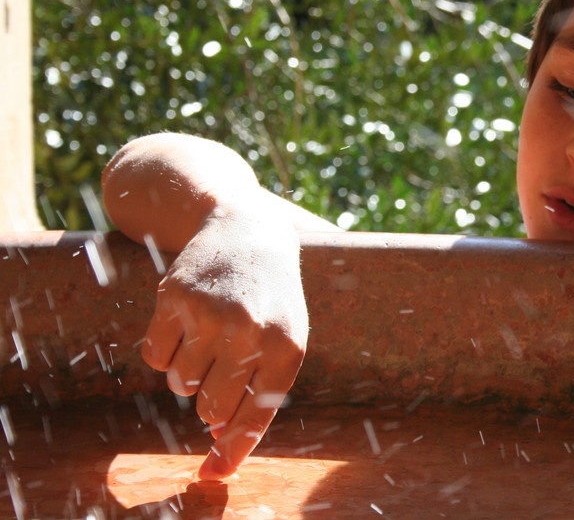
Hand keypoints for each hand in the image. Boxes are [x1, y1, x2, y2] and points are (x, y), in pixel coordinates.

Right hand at [142, 203, 306, 478]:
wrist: (248, 232)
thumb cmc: (269, 299)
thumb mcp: (282, 340)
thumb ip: (257, 391)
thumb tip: (216, 441)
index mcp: (287, 346)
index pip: (256, 414)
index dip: (233, 448)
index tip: (214, 473)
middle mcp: (251, 331)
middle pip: (210, 407)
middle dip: (210, 401)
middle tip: (219, 369)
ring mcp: (211, 313)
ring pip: (179, 385)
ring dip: (188, 373)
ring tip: (208, 339)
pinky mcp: (175, 298)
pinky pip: (153, 358)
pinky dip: (163, 353)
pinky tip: (185, 325)